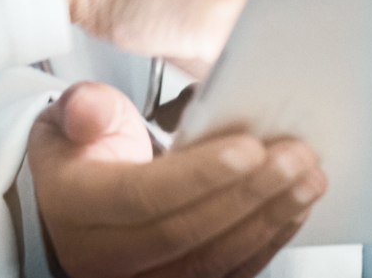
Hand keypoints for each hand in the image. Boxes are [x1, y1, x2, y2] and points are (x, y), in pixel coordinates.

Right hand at [28, 80, 323, 277]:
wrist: (65, 210)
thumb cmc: (74, 159)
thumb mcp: (63, 121)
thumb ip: (82, 110)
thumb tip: (87, 110)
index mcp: (76, 206)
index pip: (143, 197)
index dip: (200, 176)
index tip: (250, 148)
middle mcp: (106, 256)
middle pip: (187, 233)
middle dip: (250, 194)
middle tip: (296, 157)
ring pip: (213, 261)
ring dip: (269, 220)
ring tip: (308, 179)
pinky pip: (226, 274)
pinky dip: (266, 242)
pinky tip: (292, 209)